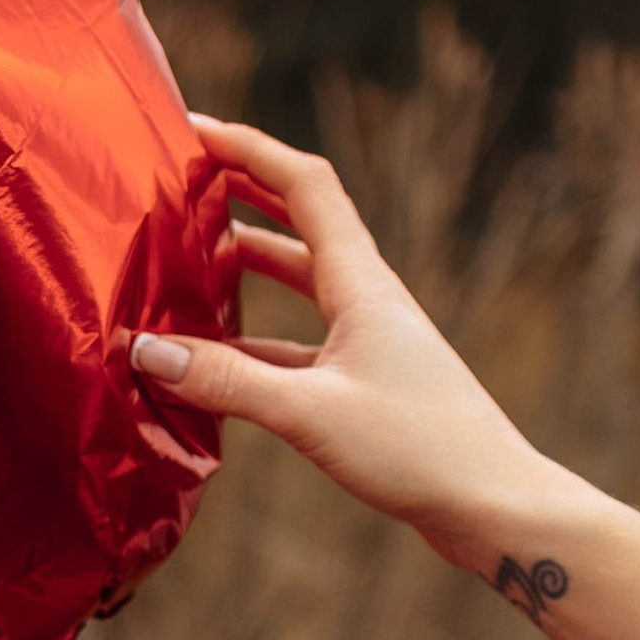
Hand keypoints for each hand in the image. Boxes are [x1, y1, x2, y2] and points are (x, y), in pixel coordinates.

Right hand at [130, 116, 639, 639]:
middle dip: (242, 193)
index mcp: (362, 283)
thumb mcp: (309, 414)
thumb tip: (143, 351)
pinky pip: (299, 343)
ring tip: (187, 261)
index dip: (250, 148)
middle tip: (182, 182)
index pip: (304, 185)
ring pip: (299, 284)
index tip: (194, 131)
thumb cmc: (419, 450)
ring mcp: (370, 341)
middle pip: (300, 222)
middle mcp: (368, 299)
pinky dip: (254, 341)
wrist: (495, 508)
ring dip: (248, 265)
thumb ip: (225, 381)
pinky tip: (214, 362)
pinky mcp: (366, 385)